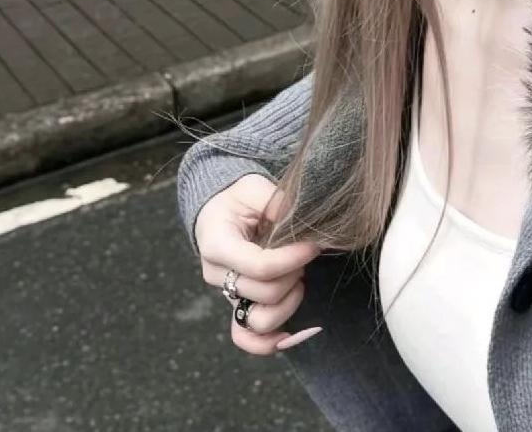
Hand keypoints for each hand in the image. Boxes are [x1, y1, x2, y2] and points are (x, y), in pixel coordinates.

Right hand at [194, 173, 322, 354]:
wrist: (221, 211)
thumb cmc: (239, 197)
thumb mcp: (253, 187)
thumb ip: (274, 200)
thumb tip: (297, 214)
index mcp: (217, 245)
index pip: (258, 265)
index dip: (292, 259)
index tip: (314, 245)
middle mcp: (218, 276)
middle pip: (264, 293)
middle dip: (294, 274)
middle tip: (306, 252)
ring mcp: (227, 295)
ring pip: (259, 320)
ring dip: (289, 302)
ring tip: (300, 278)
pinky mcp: (238, 306)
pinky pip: (246, 337)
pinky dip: (269, 343)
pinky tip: (294, 334)